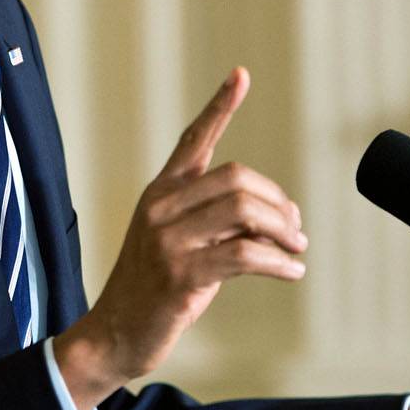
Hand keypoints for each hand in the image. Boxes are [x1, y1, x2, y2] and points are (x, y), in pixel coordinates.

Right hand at [54, 68, 307, 409]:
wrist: (113, 334)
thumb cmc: (154, 290)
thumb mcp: (179, 243)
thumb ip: (218, 223)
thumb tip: (280, 219)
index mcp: (161, 193)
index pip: (194, 138)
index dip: (219, 105)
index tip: (241, 75)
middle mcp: (161, 207)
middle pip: (238, 179)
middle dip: (279, 203)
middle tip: (295, 231)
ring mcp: (168, 240)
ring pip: (244, 212)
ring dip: (284, 231)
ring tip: (296, 250)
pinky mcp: (180, 274)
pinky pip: (245, 254)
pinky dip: (279, 262)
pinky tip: (292, 271)